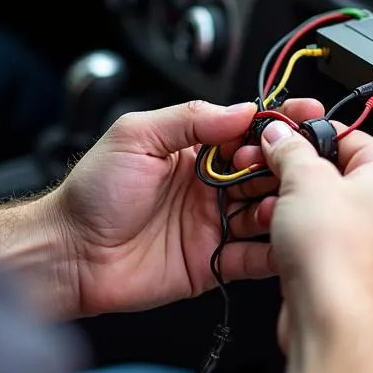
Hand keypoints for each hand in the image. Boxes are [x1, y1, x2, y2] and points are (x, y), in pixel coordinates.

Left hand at [43, 98, 322, 317]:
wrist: (67, 253)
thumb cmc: (91, 193)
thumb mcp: (136, 136)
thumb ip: (190, 119)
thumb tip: (242, 109)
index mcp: (195, 150)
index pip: (248, 131)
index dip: (278, 123)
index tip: (305, 115)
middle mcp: (211, 186)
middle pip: (266, 171)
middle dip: (286, 165)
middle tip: (294, 165)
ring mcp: (214, 224)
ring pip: (266, 211)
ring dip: (282, 206)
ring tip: (282, 204)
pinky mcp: (213, 263)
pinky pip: (253, 258)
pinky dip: (274, 251)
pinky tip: (286, 242)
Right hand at [252, 121, 372, 349]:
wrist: (335, 325)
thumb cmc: (337, 258)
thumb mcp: (302, 180)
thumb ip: (290, 149)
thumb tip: (282, 136)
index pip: (352, 138)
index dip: (312, 137)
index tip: (284, 141)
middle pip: (343, 178)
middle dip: (302, 180)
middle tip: (275, 179)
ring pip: (336, 216)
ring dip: (300, 214)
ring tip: (275, 217)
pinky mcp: (366, 280)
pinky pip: (333, 250)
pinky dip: (308, 245)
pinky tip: (285, 248)